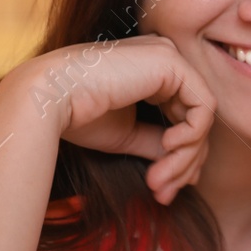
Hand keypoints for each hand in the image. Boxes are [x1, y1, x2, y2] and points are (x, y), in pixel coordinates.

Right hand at [10, 35, 214, 204]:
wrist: (47, 100)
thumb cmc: (77, 115)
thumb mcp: (127, 135)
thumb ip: (158, 143)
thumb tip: (190, 168)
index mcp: (152, 71)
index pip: (184, 115)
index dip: (182, 156)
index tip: (166, 189)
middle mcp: (164, 58)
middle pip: (195, 118)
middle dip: (184, 162)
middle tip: (163, 194)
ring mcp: (169, 56)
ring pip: (201, 117)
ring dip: (185, 157)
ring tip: (158, 181)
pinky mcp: (172, 62)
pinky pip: (203, 107)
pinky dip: (191, 136)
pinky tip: (168, 149)